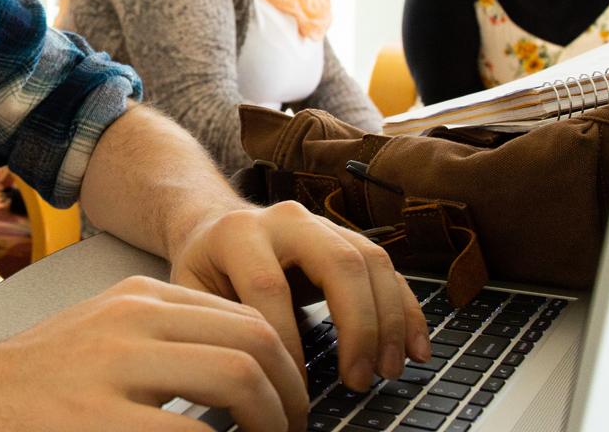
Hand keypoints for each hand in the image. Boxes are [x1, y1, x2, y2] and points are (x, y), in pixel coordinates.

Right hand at [0, 275, 309, 431]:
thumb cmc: (30, 391)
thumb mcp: (101, 344)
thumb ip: (162, 348)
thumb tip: (242, 378)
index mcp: (136, 300)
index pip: (243, 315)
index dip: (285, 365)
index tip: (291, 403)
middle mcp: (131, 320)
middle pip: (255, 338)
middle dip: (293, 393)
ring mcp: (115, 367)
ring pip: (239, 375)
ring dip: (274, 421)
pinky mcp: (101, 419)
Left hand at [168, 200, 431, 390]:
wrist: (213, 226)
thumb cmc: (204, 270)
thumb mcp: (192, 293)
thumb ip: (217, 325)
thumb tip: (250, 377)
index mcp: (238, 232)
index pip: (269, 287)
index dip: (287, 343)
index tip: (294, 390)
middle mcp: (286, 219)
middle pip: (338, 264)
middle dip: (358, 328)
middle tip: (359, 381)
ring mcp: (322, 224)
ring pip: (371, 263)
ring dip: (389, 322)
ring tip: (389, 371)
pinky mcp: (348, 238)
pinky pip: (388, 270)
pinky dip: (408, 311)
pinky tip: (416, 349)